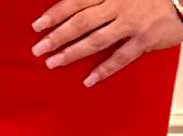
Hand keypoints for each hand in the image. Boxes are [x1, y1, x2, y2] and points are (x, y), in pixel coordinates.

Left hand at [30, 0, 182, 86]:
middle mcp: (119, 4)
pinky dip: (102, 70)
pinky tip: (88, 80)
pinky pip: (119, 58)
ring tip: (54, 62)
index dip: (55, 13)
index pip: (77, 1)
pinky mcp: (143, 40)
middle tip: (39, 48)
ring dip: (71, 52)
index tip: (38, 25)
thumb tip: (81, 8)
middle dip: (56, 36)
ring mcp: (131, 23)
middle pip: (80, 21)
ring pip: (94, 39)